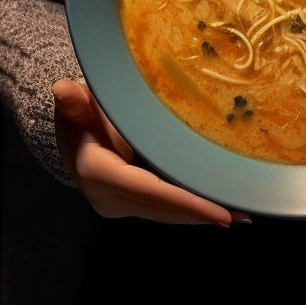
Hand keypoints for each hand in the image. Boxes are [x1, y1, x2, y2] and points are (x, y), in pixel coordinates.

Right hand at [52, 78, 236, 225]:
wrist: (73, 129)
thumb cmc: (80, 110)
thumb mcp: (76, 102)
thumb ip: (73, 100)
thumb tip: (62, 89)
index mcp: (96, 173)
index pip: (148, 190)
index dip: (185, 202)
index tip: (218, 212)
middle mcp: (108, 198)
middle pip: (162, 207)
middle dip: (202, 212)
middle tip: (242, 215)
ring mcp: (119, 204)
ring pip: (167, 212)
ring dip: (202, 214)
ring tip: (241, 215)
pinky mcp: (132, 204)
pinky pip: (166, 208)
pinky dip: (192, 209)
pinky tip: (221, 210)